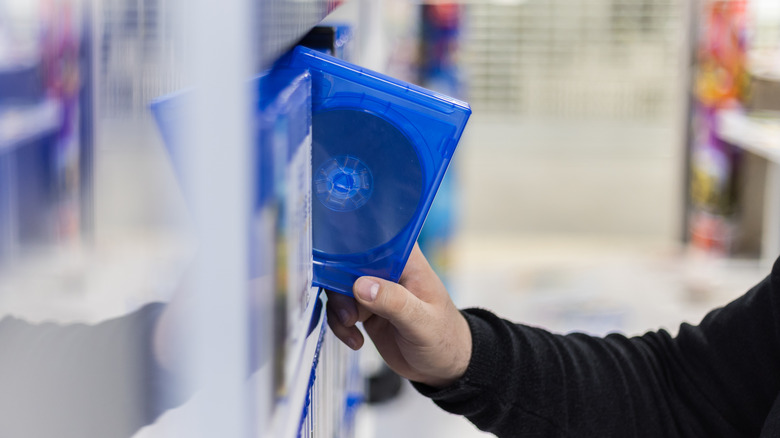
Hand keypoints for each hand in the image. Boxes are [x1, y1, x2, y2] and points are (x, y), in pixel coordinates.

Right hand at [326, 244, 471, 387]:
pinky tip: (356, 341)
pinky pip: (340, 310)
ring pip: (340, 287)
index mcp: (406, 259)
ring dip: (339, 309)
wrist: (442, 367)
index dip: (351, 247)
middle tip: (349, 315)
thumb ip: (394, 302)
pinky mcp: (365, 309)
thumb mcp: (422, 322)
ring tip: (351, 327)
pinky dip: (341, 326)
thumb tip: (361, 285)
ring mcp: (375, 289)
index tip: (339, 268)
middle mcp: (387, 269)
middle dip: (339, 288)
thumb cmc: (444, 338)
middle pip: (348, 263)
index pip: (374, 238)